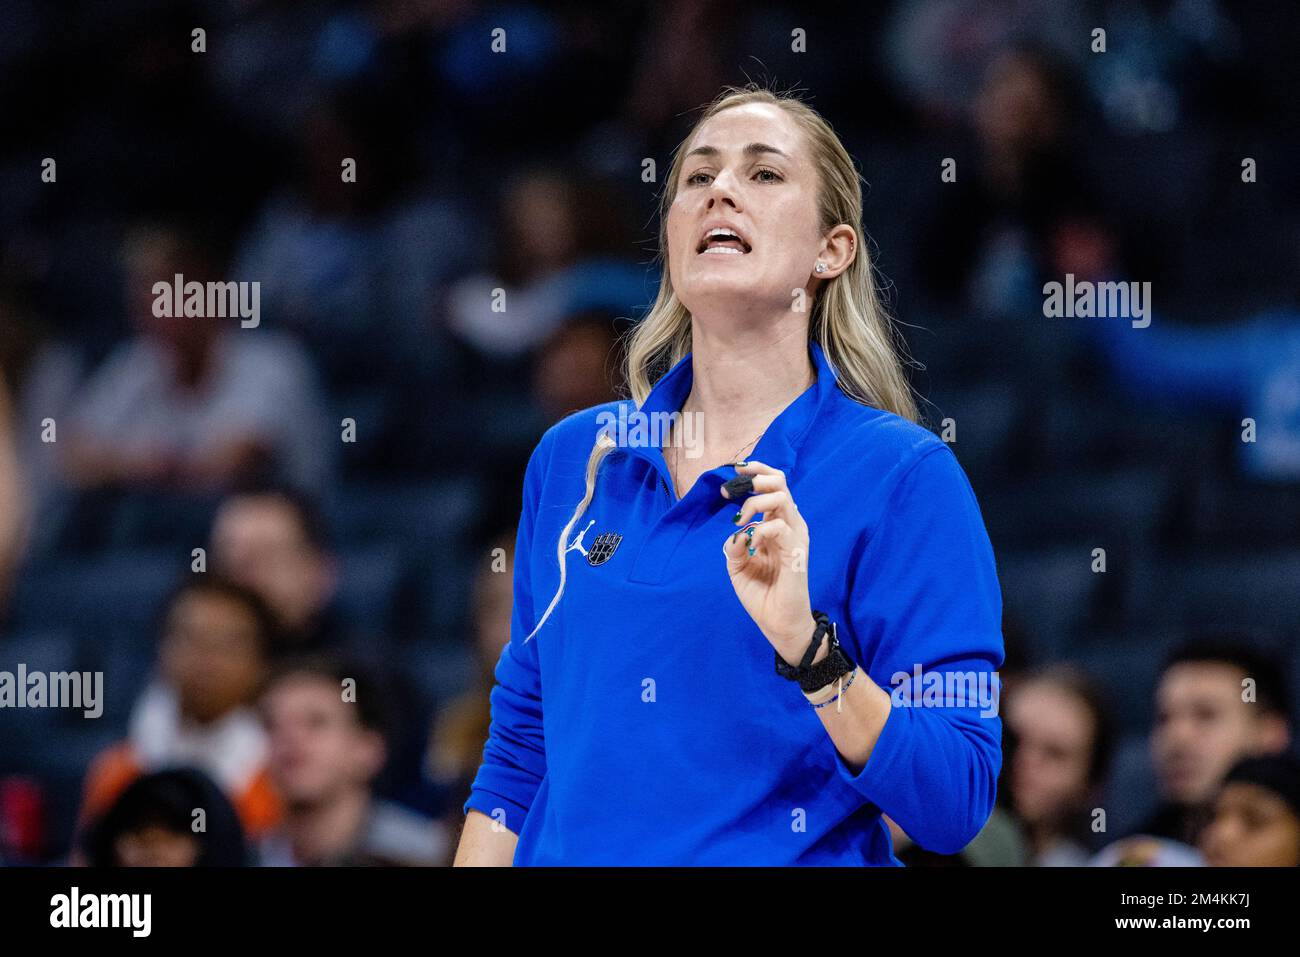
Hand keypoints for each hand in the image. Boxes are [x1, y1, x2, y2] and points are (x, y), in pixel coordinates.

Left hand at [721, 460, 815, 659]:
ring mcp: (795, 536)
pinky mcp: (796, 551)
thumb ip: (734, 546)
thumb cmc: (762, 594)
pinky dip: (760, 530)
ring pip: (781, 497)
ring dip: (755, 502)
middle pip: (780, 482)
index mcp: (776, 524)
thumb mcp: (738, 567)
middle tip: (731, 493)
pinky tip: (751, 543)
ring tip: (740, 520)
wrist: (778, 623)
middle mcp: (788, 525)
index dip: (756, 471)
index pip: (772, 485)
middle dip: (754, 479)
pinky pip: (779, 527)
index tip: (735, 471)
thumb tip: (735, 532)